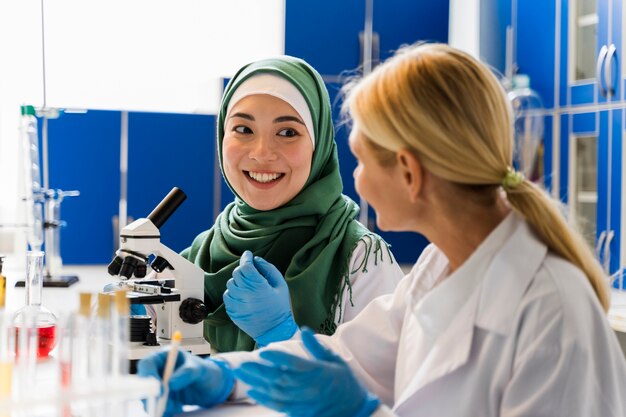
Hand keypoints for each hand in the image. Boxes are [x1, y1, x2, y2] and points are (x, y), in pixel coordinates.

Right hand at [137, 350, 233, 416]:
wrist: (212, 385)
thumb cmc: (206, 371)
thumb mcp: (200, 369)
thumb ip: (187, 373)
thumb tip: (171, 383)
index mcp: (165, 357)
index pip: (148, 364)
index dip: (149, 376)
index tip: (160, 389)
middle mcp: (159, 371)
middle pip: (145, 384)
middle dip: (153, 396)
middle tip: (164, 405)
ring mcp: (160, 386)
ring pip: (150, 398)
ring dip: (160, 405)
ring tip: (176, 407)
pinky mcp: (164, 398)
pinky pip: (158, 407)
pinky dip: (164, 411)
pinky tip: (176, 409)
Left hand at [224, 251, 297, 346]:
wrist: (275, 331)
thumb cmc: (280, 306)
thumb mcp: (281, 285)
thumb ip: (269, 269)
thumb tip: (256, 260)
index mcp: (259, 287)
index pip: (246, 266)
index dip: (246, 258)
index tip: (248, 255)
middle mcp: (245, 294)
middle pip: (237, 273)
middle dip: (243, 269)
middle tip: (251, 272)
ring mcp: (237, 304)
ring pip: (231, 284)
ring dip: (238, 281)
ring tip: (248, 286)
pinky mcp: (232, 312)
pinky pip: (227, 296)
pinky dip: (233, 293)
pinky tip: (243, 296)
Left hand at [233, 328, 379, 416]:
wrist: (355, 410)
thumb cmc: (345, 383)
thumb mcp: (336, 361)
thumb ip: (317, 347)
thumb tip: (304, 330)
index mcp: (316, 371)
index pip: (292, 362)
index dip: (276, 357)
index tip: (263, 351)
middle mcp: (307, 386)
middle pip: (278, 377)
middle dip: (258, 370)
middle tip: (241, 364)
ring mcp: (302, 400)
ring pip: (275, 391)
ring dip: (257, 383)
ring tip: (242, 374)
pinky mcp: (299, 411)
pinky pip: (279, 405)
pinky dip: (265, 398)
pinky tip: (254, 392)